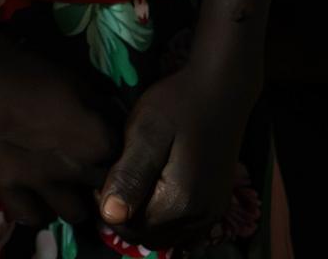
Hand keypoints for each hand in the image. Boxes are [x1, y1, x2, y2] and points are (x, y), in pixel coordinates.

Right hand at [0, 39, 118, 229]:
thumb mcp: (77, 82)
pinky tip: (35, 197)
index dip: (114, 154)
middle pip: (103, 190)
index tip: (104, 146)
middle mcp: (75, 169)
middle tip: (85, 165)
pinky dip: (36, 210)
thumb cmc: (30, 71)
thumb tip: (113, 127)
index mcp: (97, 141)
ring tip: (64, 186)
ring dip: (73, 200)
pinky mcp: (7, 186)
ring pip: (75, 214)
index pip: (123, 160)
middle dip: (98, 179)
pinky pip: (31, 216)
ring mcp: (40, 182)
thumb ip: (100, 111)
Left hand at [98, 55, 259, 243]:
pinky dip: (164, 217)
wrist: (221, 91)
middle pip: (147, 236)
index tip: (106, 173)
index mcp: (180, 203)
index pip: (129, 228)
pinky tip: (154, 186)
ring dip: (144, 217)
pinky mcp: (216, 205)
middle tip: (118, 174)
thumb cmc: (177, 105)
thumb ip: (129, 176)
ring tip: (134, 178)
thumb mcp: (145, 133)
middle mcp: (201, 218)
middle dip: (126, 214)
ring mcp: (212, 214)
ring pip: (165, 235)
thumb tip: (110, 216)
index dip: (108, 206)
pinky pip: (184, 228)